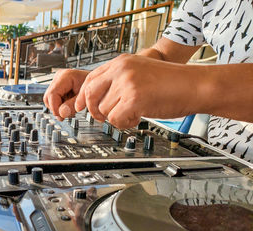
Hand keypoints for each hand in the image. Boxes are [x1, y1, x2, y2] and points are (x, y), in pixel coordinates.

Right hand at [43, 69, 89, 119]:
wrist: (96, 83)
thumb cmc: (93, 87)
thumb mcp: (84, 98)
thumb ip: (72, 105)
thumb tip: (61, 113)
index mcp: (65, 76)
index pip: (52, 94)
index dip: (55, 108)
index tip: (62, 116)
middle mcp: (58, 77)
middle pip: (48, 97)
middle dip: (56, 108)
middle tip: (68, 114)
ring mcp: (57, 81)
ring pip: (48, 100)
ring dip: (58, 108)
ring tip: (70, 109)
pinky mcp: (57, 87)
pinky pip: (52, 99)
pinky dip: (59, 105)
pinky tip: (69, 105)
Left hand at [75, 54, 199, 128]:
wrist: (196, 85)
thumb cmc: (172, 82)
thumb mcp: (140, 72)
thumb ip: (119, 81)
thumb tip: (98, 99)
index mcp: (121, 62)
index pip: (90, 78)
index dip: (83, 96)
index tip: (80, 107)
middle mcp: (121, 69)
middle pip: (90, 94)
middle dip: (94, 110)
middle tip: (105, 117)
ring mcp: (127, 82)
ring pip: (104, 110)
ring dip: (117, 117)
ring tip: (135, 112)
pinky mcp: (134, 98)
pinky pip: (116, 119)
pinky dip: (126, 123)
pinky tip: (139, 116)